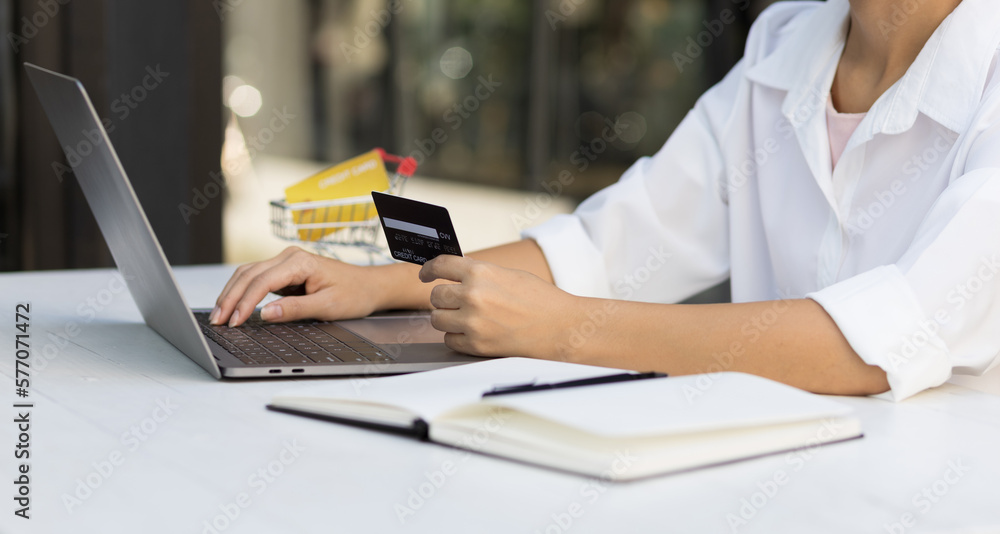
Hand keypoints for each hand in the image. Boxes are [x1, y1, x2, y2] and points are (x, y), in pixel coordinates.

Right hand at [212, 246, 384, 326]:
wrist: (368, 286)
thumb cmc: (353, 294)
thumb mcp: (327, 306)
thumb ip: (294, 309)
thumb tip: (264, 314)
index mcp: (299, 261)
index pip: (262, 281)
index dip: (244, 303)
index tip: (234, 322)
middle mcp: (288, 256)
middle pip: (248, 275)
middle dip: (230, 298)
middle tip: (216, 321)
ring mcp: (284, 262)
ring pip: (247, 274)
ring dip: (231, 294)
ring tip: (218, 315)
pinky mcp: (283, 271)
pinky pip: (255, 279)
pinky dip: (240, 292)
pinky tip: (231, 306)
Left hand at [418, 255, 578, 357]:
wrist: (560, 327)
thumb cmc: (540, 300)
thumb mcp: (509, 274)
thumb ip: (480, 273)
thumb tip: (456, 272)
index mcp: (480, 273)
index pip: (440, 266)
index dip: (429, 270)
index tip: (426, 274)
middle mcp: (472, 296)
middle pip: (435, 296)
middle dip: (443, 298)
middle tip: (455, 302)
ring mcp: (473, 322)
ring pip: (437, 320)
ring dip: (447, 319)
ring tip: (465, 318)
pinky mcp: (477, 345)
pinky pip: (449, 340)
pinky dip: (457, 337)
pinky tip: (472, 333)